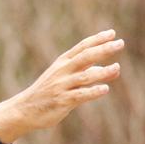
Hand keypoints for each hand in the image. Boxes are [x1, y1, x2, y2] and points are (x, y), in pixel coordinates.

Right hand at [0, 29, 123, 143]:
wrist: (24, 110)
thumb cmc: (48, 93)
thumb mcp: (66, 79)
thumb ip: (89, 73)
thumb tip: (115, 70)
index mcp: (62, 63)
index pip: (82, 48)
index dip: (97, 40)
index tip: (112, 33)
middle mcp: (62, 72)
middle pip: (84, 57)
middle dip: (102, 50)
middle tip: (120, 43)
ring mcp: (61, 86)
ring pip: (84, 76)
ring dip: (101, 72)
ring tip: (116, 68)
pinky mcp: (61, 101)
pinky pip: (79, 95)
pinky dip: (92, 92)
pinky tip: (104, 89)